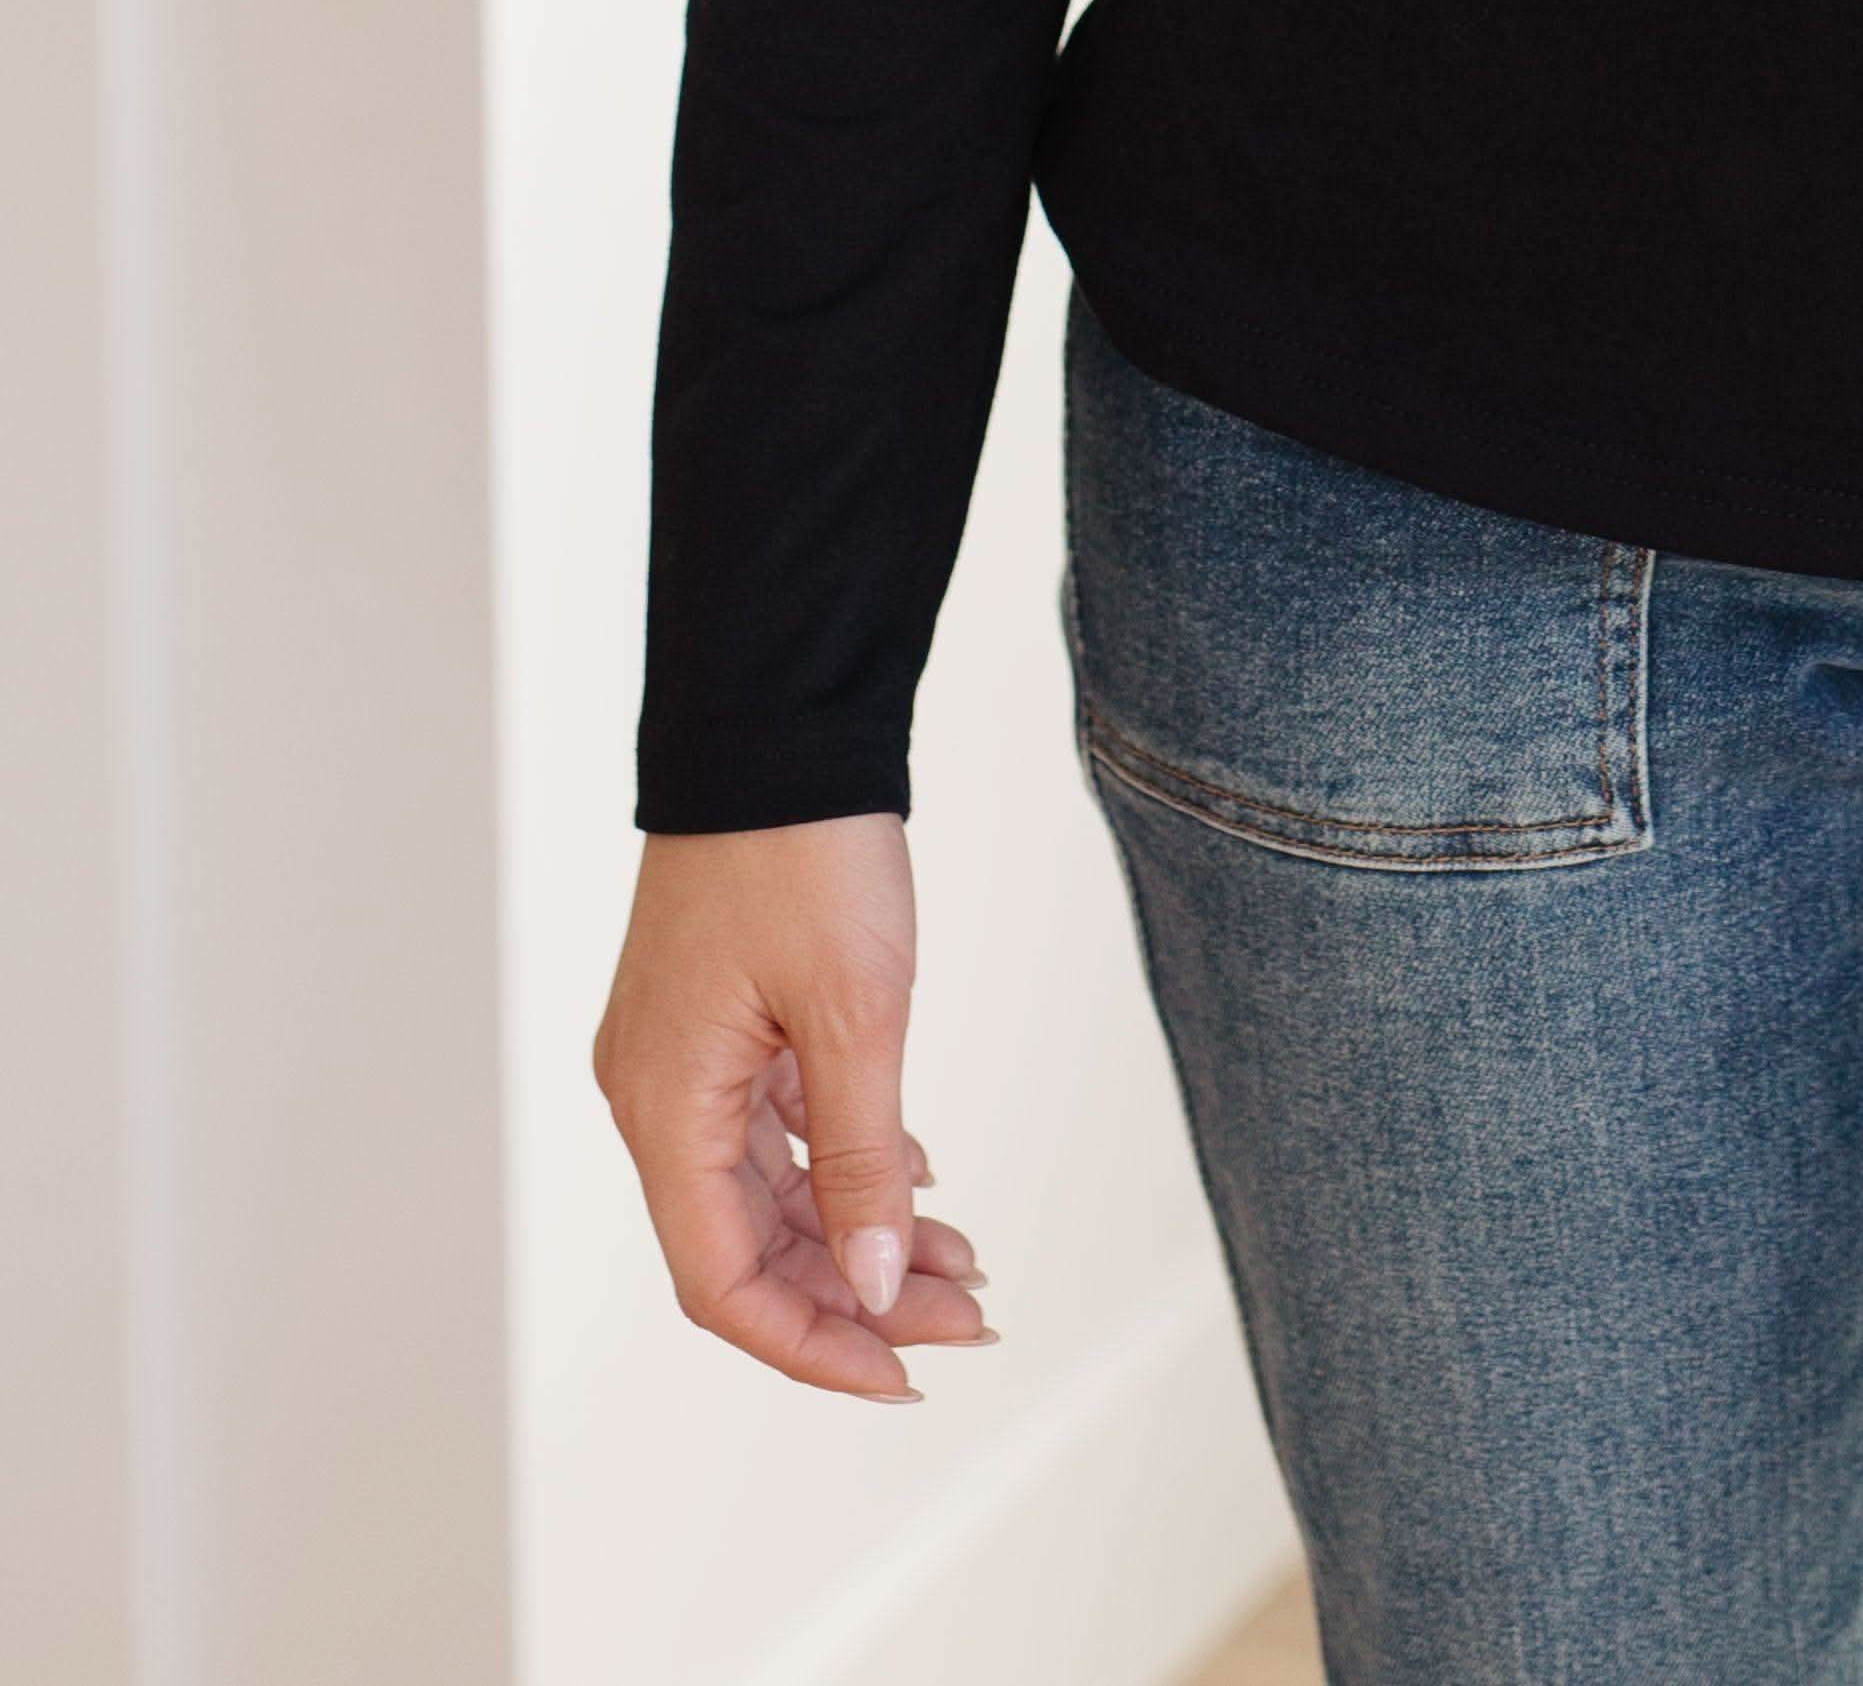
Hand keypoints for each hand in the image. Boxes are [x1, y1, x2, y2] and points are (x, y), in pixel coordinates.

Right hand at [594, 816, 994, 1400]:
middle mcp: (659, 1094)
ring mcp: (687, 1056)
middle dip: (856, 1294)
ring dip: (861, 1232)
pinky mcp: (722, 1017)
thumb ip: (859, 1162)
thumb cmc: (801, 847)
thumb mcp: (853, 1012)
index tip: (904, 1375)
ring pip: (771, 1189)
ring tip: (966, 1258)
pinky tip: (920, 1178)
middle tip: (970, 1313)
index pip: (723, 1282)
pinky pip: (777, 1126)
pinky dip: (847, 1161)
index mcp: (664, 1107)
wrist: (777, 719)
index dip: (811, 1345)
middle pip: (749, 1245)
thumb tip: (871, 1288)